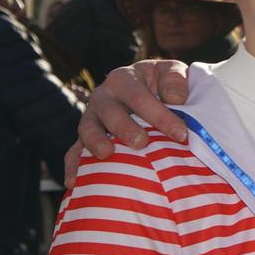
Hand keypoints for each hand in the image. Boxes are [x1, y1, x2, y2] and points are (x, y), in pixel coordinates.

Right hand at [66, 60, 191, 180]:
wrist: (150, 91)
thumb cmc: (163, 84)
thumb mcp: (172, 73)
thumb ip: (175, 80)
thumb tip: (174, 98)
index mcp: (124, 79)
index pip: (140, 97)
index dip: (160, 115)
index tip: (180, 134)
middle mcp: (104, 96)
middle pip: (110, 111)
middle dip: (125, 128)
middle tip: (141, 143)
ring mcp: (92, 117)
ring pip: (88, 129)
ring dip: (95, 142)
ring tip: (107, 154)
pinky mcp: (87, 138)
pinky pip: (75, 151)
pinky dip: (74, 165)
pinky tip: (75, 181)